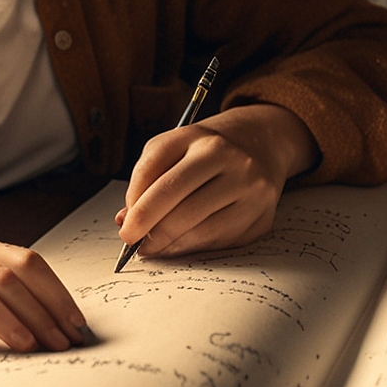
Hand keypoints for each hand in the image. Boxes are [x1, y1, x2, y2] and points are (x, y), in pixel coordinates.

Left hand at [115, 103, 318, 258]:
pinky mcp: (261, 216)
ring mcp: (251, 190)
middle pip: (180, 204)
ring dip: (169, 244)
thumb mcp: (174, 147)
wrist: (261, 144)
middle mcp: (231, 161)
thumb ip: (146, 178)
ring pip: (200, 229)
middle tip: (131, 242)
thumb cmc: (206, 151)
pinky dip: (192, 247)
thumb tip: (125, 220)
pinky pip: (218, 240)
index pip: (158, 173)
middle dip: (149, 228)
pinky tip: (179, 244)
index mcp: (202, 139)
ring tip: (152, 246)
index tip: (125, 224)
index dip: (137, 204)